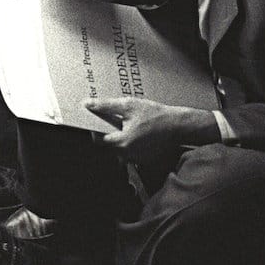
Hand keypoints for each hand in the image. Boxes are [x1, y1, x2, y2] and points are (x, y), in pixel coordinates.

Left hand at [84, 97, 215, 162]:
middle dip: (108, 133)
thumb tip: (87, 104)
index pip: (98, 139)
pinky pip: (130, 152)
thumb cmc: (154, 114)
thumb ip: (106, 106)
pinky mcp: (144, 159)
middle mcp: (127, 154)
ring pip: (118, 149)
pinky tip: (137, 132)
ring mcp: (136, 159)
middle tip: (115, 120)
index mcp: (121, 142)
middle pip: (108, 145)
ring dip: (119, 138)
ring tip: (128, 125)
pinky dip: (129, 143)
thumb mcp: (128, 105)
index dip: (95, 129)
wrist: (177, 125)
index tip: (99, 120)